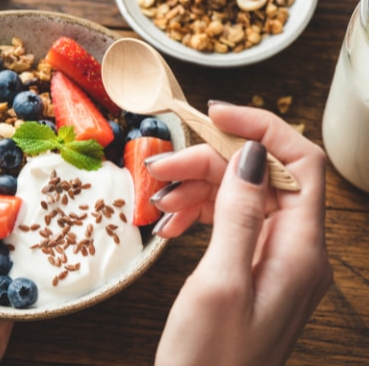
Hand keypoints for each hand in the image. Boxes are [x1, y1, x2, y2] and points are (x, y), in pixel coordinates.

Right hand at [147, 102, 332, 365]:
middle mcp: (295, 251)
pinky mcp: (251, 268)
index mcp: (300, 252)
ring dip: (196, 189)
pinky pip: (229, 223)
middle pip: (260, 177)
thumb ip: (239, 215)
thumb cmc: (210, 360)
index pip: (301, 163)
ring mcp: (273, 260)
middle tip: (159, 169)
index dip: (262, 128)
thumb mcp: (219, 283)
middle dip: (209, 163)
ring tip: (155, 200)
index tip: (215, 114)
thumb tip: (251, 156)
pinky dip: (197, 214)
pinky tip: (168, 225)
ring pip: (240, 197)